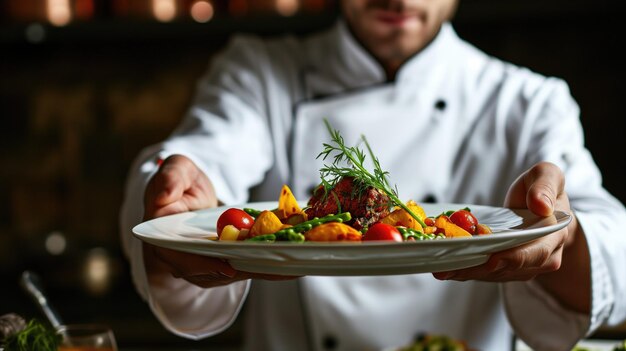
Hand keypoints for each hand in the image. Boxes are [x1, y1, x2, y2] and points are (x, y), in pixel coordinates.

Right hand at [143, 155, 295, 287]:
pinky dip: (272, 264)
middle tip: (278, 264)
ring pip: (238, 271)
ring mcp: (208, 265)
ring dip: (266, 268)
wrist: (190, 192)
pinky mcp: (228, 261)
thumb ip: (169, 179)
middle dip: (248, 268)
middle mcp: (186, 260)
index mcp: (165, 241)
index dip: (204, 265)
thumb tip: (164, 195)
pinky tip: (298, 261)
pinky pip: (249, 265)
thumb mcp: (175, 170)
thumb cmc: (181, 180)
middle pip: (217, 272)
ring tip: (295, 263)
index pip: (183, 260)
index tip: (228, 266)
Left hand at [433, 162, 577, 281]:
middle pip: (509, 269)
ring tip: (440, 269)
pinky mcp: (505, 267)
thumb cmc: (542, 189)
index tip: (492, 258)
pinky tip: (443, 268)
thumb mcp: (548, 176)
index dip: (514, 258)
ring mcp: (522, 266)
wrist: (542, 205)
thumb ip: (545, 186)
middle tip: (451, 268)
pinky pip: (485, 271)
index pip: (535, 252)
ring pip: (494, 274)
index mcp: (553, 236)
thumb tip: (541, 205)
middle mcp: (541, 257)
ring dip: (467, 272)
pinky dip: (465, 270)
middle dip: (479, 269)